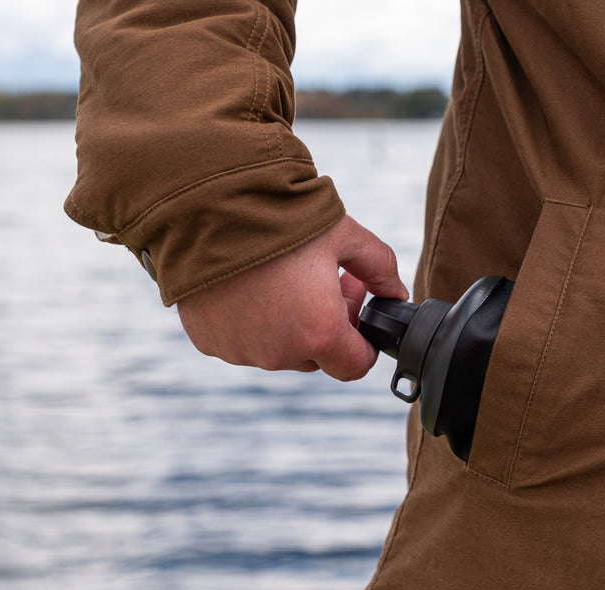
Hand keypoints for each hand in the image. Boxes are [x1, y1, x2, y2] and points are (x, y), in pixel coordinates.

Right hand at [176, 214, 408, 380]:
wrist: (208, 209)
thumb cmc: (280, 220)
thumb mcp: (343, 235)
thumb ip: (380, 267)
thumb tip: (396, 293)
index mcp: (320, 332)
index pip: (355, 366)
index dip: (362, 342)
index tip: (354, 313)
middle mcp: (280, 352)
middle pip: (315, 357)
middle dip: (323, 327)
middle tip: (320, 284)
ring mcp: (241, 351)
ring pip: (276, 350)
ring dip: (285, 326)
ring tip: (281, 280)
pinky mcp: (210, 342)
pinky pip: (240, 341)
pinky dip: (248, 323)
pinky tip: (247, 286)